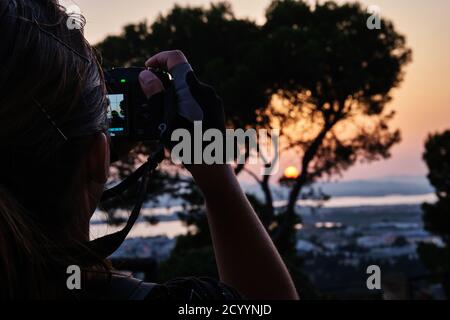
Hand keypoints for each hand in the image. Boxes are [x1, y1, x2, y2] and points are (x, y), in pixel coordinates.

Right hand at [139, 50, 226, 172]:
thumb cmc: (187, 144)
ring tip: (165, 117)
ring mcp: (212, 100)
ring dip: (173, 96)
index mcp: (192, 88)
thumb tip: (146, 75)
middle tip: (152, 99)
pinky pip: (196, 99)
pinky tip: (178, 122)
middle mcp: (205, 90)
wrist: (210, 163)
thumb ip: (155, 94)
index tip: (148, 68)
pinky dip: (184, 104)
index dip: (159, 58)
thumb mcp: (165, 119)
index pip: (175, 58)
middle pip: (180, 75)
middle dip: (164, 83)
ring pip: (188, 89)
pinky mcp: (215, 110)